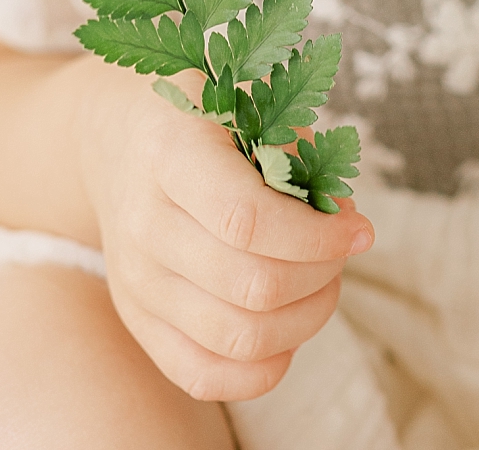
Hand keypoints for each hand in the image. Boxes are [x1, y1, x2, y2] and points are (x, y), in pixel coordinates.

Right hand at [75, 59, 373, 401]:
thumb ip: (298, 156)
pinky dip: (264, 366)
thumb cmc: (203, 115)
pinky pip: (204, 376)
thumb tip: (342, 221)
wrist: (119, 140)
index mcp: (170, 153)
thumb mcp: (249, 102)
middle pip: (252, 287)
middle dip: (322, 274)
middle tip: (343, 248)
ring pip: (238, 339)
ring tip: (322, 281)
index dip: (316, 236)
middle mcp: (143, 224)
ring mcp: (135, 280)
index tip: (360, 229)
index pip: (247, 220)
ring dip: (304, 319)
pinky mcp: (136, 320)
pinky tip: (289, 324)